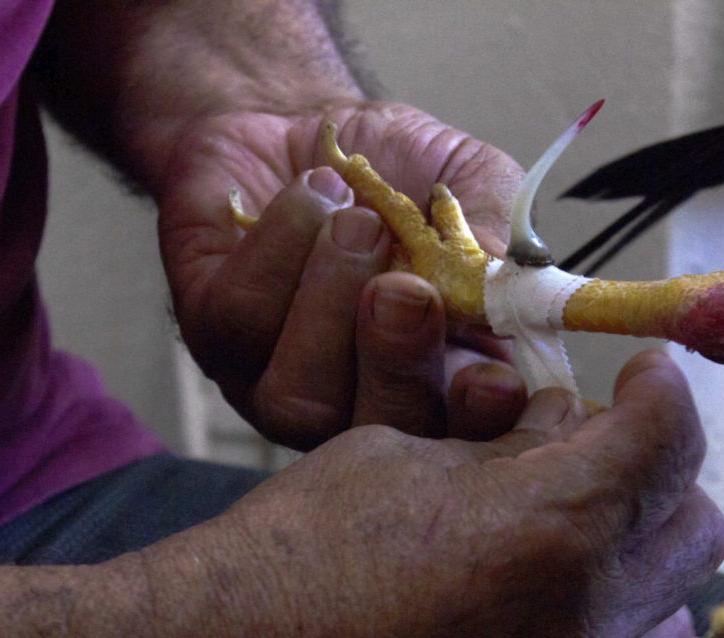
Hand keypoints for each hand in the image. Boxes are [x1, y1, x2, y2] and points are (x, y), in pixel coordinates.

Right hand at [142, 351, 723, 637]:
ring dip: (645, 545)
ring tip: (581, 524)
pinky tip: (581, 598)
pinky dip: (632, 621)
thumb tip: (562, 426)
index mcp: (549, 525)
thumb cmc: (299, 553)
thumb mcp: (403, 458)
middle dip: (661, 468)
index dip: (662, 389)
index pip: (666, 437)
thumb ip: (504, 445)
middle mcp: (586, 618)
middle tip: (604, 447)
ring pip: (678, 601)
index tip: (643, 375)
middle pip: (695, 522)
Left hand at [154, 101, 525, 448]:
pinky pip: (245, 318)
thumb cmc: (398, 164)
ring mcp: (281, 376)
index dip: (479, 425)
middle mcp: (360, 392)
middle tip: (402, 289)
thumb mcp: (467, 179)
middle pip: (376, 433)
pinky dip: (285, 243)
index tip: (491, 381)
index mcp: (440, 369)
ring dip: (333, 293)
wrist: (301, 118)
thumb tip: (507, 278)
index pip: (466, 431)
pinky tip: (313, 195)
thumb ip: (492, 226)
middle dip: (394, 366)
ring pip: (300, 393)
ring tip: (356, 219)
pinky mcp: (216, 335)